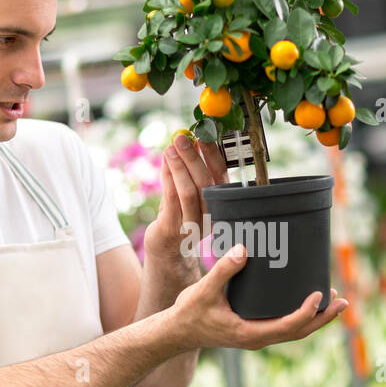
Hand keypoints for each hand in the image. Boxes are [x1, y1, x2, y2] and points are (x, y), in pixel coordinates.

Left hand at [142, 132, 228, 272]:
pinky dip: (167, 177)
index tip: (205, 135)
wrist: (168, 252)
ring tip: (171, 147)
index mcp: (220, 205)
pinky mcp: (172, 229)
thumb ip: (192, 172)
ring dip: (179, 166)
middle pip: (205, 183)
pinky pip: (170, 200)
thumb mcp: (191, 195)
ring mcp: (192, 225)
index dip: (213, 155)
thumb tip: (189, 140)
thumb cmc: (180, 217)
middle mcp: (210, 216)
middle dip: (193, 157)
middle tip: (182, 138)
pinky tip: (165, 163)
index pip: (221, 177)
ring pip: (188, 192)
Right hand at [169, 244, 348, 349]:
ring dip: (316, 318)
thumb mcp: (204, 290)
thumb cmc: (189, 313)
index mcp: (250, 333)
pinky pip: (285, 326)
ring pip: (294, 331)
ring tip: (334, 301)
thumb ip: (224, 270)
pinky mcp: (254, 330)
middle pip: (299, 332)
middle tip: (343, 301)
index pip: (287, 327)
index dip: (306, 312)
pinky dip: (301, 317)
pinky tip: (308, 303)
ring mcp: (257, 335)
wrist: (177, 332)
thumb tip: (243, 249)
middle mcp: (258, 338)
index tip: (319, 295)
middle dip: (323, 318)